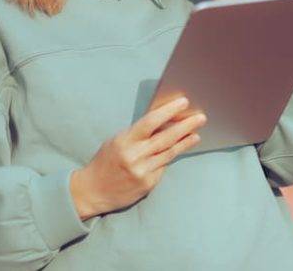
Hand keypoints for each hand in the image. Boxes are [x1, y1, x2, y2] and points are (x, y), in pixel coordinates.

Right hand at [70, 96, 205, 219]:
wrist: (92, 191)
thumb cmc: (106, 161)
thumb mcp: (117, 141)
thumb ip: (137, 133)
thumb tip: (162, 120)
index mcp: (125, 141)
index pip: (151, 122)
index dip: (169, 111)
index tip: (183, 102)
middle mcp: (135, 156)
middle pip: (166, 137)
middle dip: (185, 126)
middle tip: (200, 118)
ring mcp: (142, 171)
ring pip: (169, 152)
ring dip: (185, 142)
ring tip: (196, 133)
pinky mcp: (148, 184)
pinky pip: (164, 166)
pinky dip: (173, 155)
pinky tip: (182, 147)